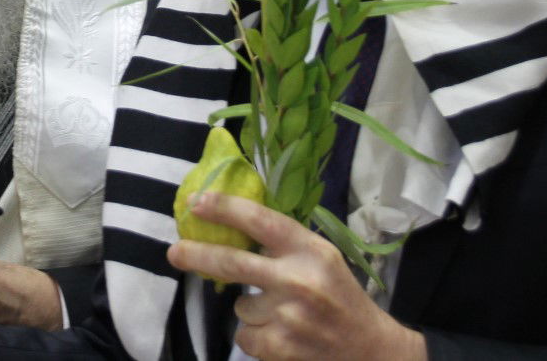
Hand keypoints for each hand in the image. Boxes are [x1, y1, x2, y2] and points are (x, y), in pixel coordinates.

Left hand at [166, 192, 426, 360]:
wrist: (372, 351)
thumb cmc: (341, 297)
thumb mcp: (322, 258)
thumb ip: (285, 244)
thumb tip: (230, 224)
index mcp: (310, 250)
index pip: (261, 221)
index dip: (225, 208)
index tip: (196, 201)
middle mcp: (298, 279)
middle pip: (233, 263)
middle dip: (196, 255)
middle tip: (174, 252)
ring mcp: (288, 315)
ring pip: (240, 305)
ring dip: (251, 308)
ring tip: (282, 313)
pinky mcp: (280, 347)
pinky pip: (244, 335)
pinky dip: (255, 336)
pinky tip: (281, 334)